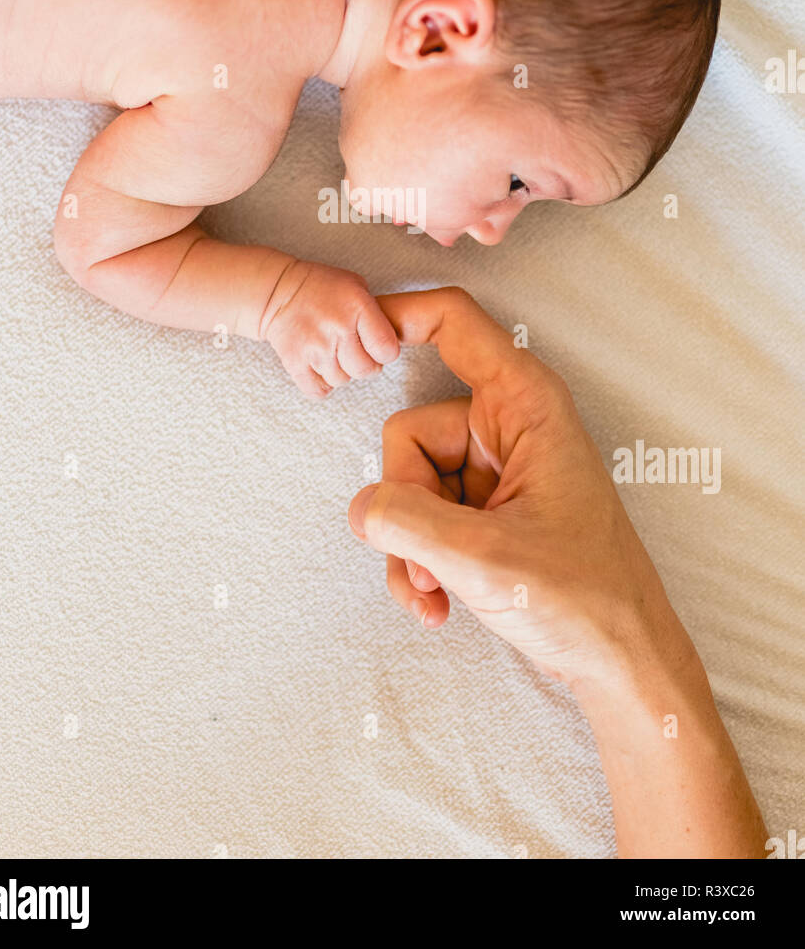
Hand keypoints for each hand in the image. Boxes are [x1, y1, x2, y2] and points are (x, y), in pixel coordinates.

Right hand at [262, 259, 398, 398]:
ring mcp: (315, 348)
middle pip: (366, 370)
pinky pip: (318, 390)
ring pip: (342, 380)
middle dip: (365, 365)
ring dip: (341, 371)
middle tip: (355, 352)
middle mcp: (337, 329)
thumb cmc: (321, 287)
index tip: (377, 347)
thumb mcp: (356, 286)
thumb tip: (390, 342)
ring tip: (333, 352)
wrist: (277, 291)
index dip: (385, 352)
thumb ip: (375, 314)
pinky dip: (321, 383)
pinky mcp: (295, 363)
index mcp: (357, 308)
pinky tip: (320, 366)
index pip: (387, 350)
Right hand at [349, 288, 680, 688]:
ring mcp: (495, 470)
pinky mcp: (485, 510)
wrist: (622, 662)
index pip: (454, 323)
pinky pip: (422, 518)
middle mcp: (507, 425)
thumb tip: (362, 507)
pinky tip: (437, 604)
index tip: (355, 329)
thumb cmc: (582, 598)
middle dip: (404, 503)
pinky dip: (420, 562)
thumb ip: (406, 521)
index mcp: (525, 403)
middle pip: (409, 432)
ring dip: (410, 545)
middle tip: (432, 559)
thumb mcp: (482, 558)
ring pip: (409, 483)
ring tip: (440, 590)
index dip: (400, 314)